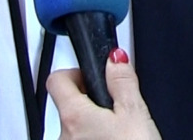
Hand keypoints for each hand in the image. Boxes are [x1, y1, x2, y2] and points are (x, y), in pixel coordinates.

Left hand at [47, 49, 161, 139]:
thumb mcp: (135, 113)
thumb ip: (122, 81)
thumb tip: (114, 59)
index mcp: (74, 116)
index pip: (57, 79)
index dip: (75, 73)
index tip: (93, 78)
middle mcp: (61, 137)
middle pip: (66, 107)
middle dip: (88, 105)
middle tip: (113, 111)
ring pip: (72, 132)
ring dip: (90, 129)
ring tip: (117, 136)